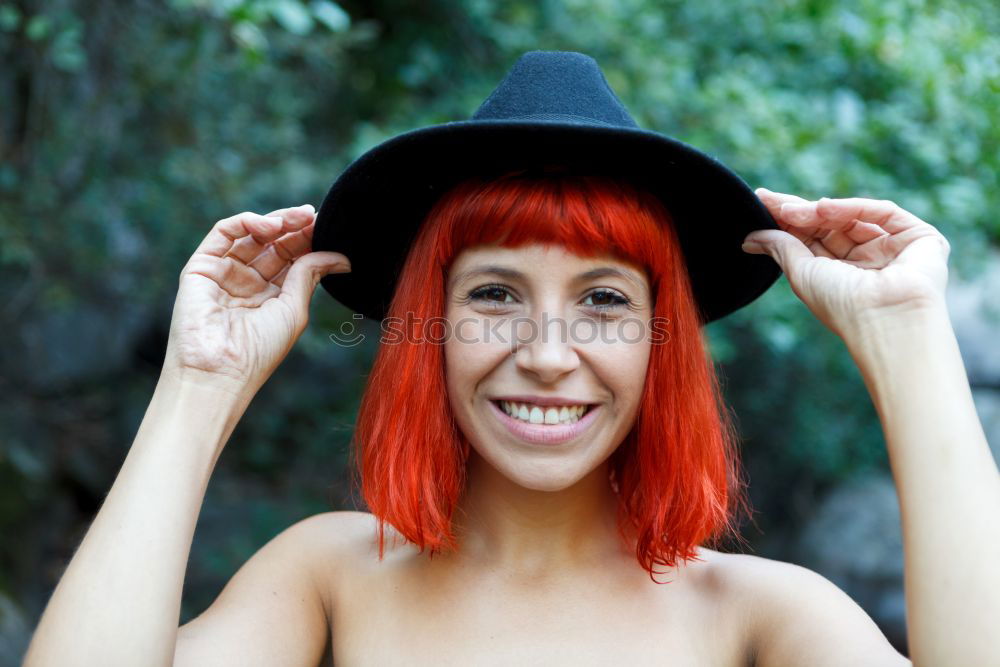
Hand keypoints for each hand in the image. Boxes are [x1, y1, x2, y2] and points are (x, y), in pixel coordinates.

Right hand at [161, 204, 349, 395]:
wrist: (221, 370)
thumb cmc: (259, 350)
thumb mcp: (294, 308)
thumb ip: (310, 274)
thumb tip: (341, 256)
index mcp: (270, 296)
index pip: (291, 258)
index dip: (308, 241)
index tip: (327, 226)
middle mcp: (246, 283)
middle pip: (273, 244)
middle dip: (295, 227)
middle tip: (315, 216)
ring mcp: (223, 273)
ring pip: (250, 234)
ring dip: (276, 221)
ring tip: (299, 218)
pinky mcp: (201, 267)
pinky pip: (223, 233)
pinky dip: (247, 222)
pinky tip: (271, 226)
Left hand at [744, 189, 950, 339]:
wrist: (885, 321)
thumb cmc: (842, 307)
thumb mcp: (801, 274)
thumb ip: (780, 248)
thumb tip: (750, 237)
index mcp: (841, 274)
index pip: (812, 238)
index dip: (787, 220)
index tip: (761, 202)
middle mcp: (868, 261)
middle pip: (830, 224)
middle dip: (798, 211)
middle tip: (768, 199)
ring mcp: (894, 248)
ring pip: (852, 216)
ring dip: (818, 210)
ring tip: (790, 211)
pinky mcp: (919, 237)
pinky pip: (882, 212)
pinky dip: (852, 207)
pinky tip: (823, 208)